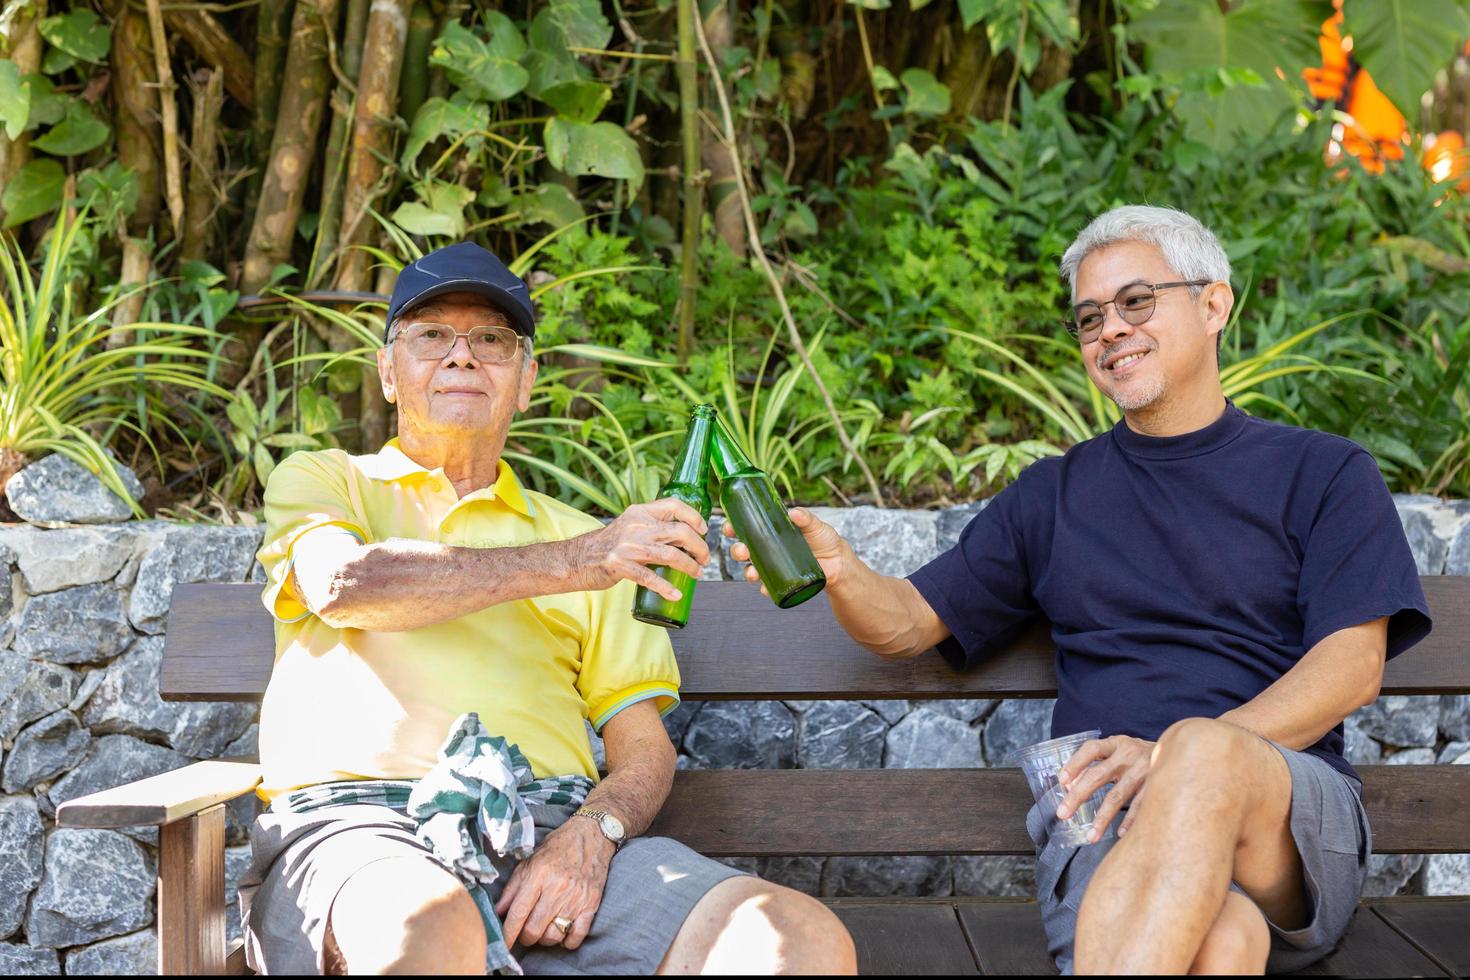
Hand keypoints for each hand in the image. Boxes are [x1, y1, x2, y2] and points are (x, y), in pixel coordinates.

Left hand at [495, 817, 614, 949]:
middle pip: (534, 929)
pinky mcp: (592, 903)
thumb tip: (497, 912)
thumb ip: (512, 888)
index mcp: (539, 874)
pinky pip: (577, 936)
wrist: (592, 835)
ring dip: (545, 938)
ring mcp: (576, 897)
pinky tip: (563, 932)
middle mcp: (557, 887)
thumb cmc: (558, 847)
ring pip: (554, 936)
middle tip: (525, 931)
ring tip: (544, 928)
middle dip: (525, 937)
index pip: (518, 912)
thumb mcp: (530, 861)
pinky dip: (567, 941)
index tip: (503, 944)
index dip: (508, 933)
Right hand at [572, 498, 709, 601]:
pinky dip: (666, 588)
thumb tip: (684, 535)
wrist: (577, 559)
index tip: (704, 530)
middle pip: (679, 532)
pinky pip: (650, 578)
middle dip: (699, 547)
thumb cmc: (609, 545)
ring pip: (671, 555)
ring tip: (697, 573)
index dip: (694, 516)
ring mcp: (628, 546)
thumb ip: (652, 526)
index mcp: (639, 512)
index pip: (673, 505)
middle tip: (704, 558)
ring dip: (689, 566)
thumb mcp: (630, 526)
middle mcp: (636, 525)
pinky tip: (676, 595)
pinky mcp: (620, 566)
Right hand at [723, 507, 849, 592]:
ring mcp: (773, 566)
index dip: (733, 528)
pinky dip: (765, 589)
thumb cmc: (824, 540)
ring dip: (747, 572)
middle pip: (744, 550)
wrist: (838, 562)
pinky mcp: (781, 581)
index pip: (746, 528)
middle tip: (741, 550)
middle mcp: (768, 549)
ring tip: (752, 573)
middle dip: (737, 551)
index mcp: (770, 532)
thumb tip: (794, 512)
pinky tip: (765, 588)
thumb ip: (806, 519)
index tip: (729, 527)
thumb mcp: (815, 526)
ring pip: (751, 570)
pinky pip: (768, 587)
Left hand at [1056, 735, 1155, 841]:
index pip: (1091, 749)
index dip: (1075, 763)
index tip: (1062, 780)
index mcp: (1116, 743)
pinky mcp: (1157, 785)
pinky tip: (1120, 834)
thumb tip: (1070, 786)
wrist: (1184, 751)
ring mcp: (1144, 770)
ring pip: (1117, 796)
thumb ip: (1097, 766)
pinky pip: (1140, 806)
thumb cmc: (1140, 756)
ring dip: (1102, 818)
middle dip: (1078, 796)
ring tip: (1090, 836)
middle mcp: (1128, 755)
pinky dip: (1130, 821)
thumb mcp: (1120, 753)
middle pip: (1098, 776)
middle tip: (1063, 813)